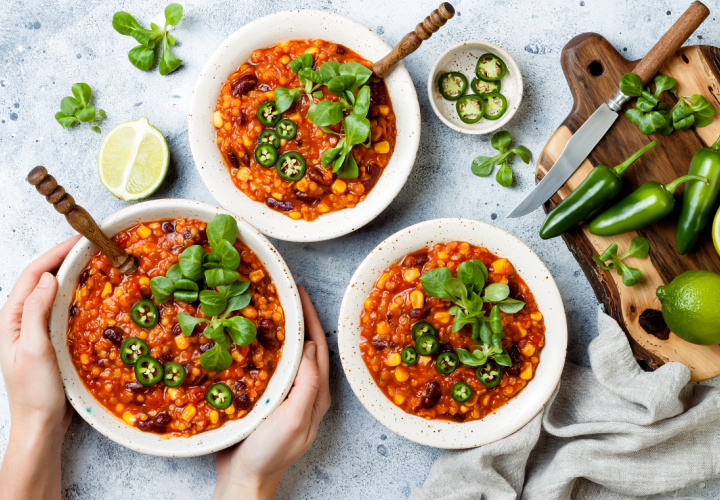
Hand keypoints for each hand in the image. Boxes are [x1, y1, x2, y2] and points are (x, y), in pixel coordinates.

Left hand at [0, 236, 78, 499]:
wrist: (39, 424)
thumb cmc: (34, 391)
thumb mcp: (35, 348)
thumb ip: (37, 310)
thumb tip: (49, 278)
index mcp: (12, 317)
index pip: (33, 274)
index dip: (56, 253)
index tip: (81, 239)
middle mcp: (22, 319)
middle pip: (42, 278)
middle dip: (65, 258)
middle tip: (93, 246)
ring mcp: (36, 329)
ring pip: (53, 291)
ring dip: (71, 274)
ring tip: (95, 263)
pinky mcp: (50, 339)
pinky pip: (62, 308)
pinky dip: (77, 295)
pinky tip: (92, 294)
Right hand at [214, 285, 330, 499]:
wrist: (244, 479)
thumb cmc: (270, 453)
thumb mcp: (294, 418)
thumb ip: (307, 384)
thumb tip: (311, 346)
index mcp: (317, 394)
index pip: (318, 346)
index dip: (311, 318)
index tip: (300, 292)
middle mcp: (305, 391)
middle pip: (305, 346)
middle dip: (297, 319)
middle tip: (284, 292)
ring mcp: (286, 394)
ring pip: (287, 353)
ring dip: (280, 330)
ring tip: (268, 306)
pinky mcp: (267, 398)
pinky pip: (269, 365)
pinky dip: (263, 346)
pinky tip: (249, 336)